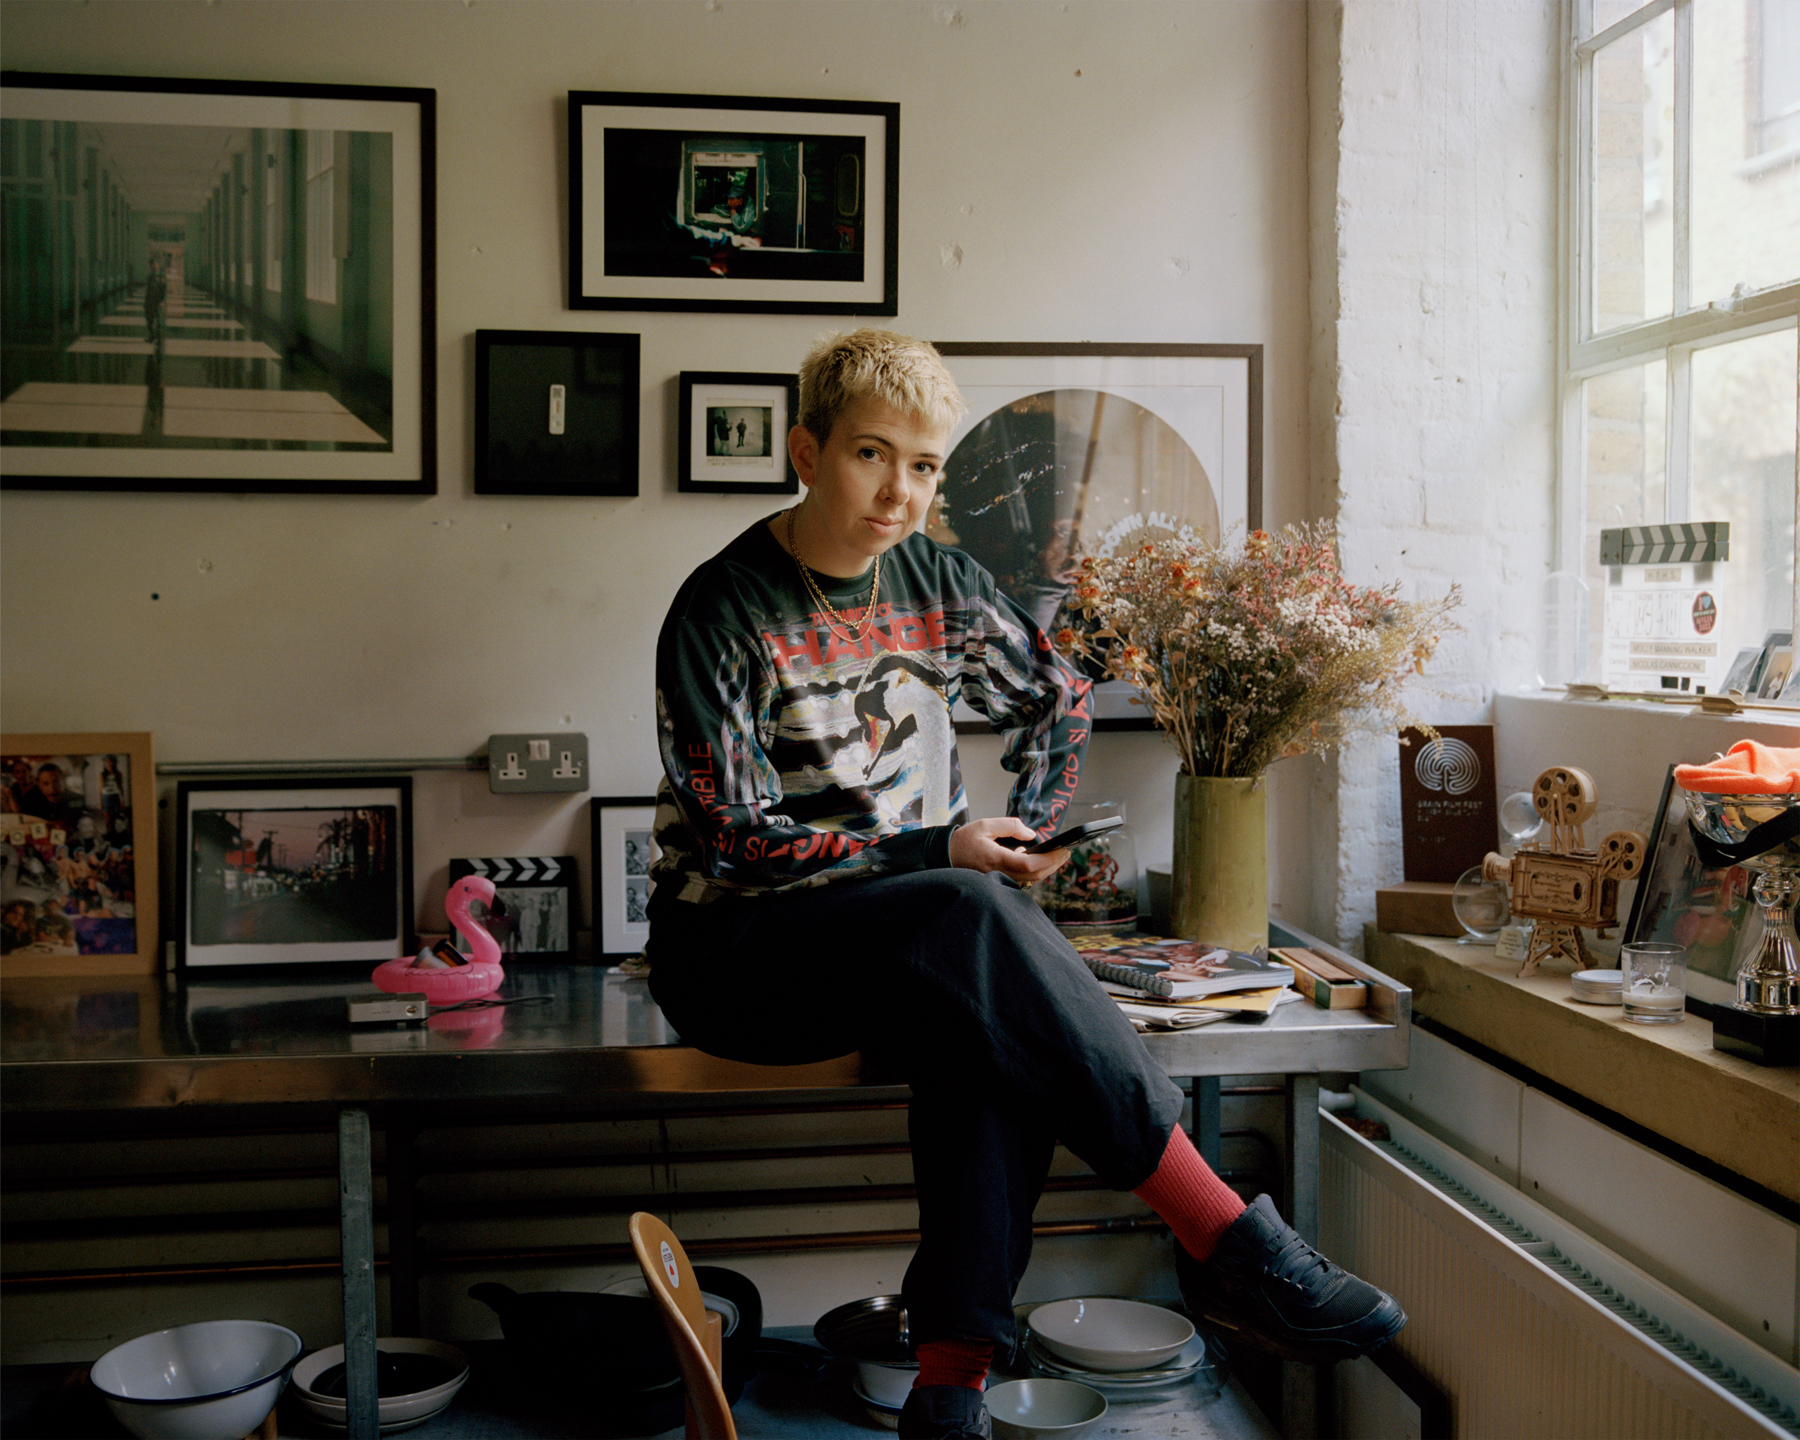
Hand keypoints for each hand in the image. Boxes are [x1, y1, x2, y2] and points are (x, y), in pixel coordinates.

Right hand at [948, 817, 1069, 882]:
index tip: (1063, 850)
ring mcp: (999, 881)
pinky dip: (1034, 871)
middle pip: (1035, 875)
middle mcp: (999, 874)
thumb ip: (1010, 826)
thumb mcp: (985, 825)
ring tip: (1056, 854)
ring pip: (1030, 880)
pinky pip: (1022, 880)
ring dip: (1045, 868)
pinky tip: (1036, 858)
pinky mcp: (999, 882)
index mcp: (996, 858)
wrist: (945, 856)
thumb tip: (1031, 834)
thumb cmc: (964, 840)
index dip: (1050, 859)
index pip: (1029, 864)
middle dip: (1053, 864)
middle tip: (1065, 852)